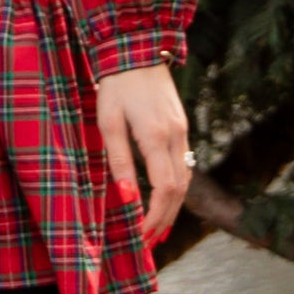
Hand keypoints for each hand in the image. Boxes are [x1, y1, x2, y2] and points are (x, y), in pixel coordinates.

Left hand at [96, 62, 190, 246]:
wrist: (137, 51)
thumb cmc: (115, 86)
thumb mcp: (108, 122)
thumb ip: (118, 160)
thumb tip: (126, 198)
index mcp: (156, 137)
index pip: (165, 189)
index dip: (155, 216)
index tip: (142, 235)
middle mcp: (175, 137)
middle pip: (179, 191)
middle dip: (165, 220)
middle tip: (149, 242)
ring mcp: (182, 132)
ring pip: (185, 180)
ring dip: (172, 208)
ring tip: (158, 230)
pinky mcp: (181, 127)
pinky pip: (183, 165)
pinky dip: (176, 189)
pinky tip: (166, 201)